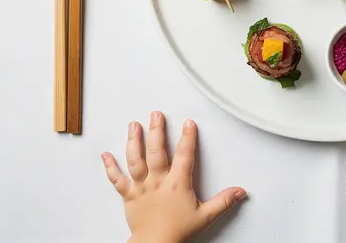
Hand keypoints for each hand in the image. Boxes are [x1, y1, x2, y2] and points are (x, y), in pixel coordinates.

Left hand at [102, 112, 246, 242]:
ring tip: (134, 125)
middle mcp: (157, 181)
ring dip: (134, 141)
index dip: (187, 138)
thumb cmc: (177, 231)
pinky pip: (116, 179)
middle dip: (156, 130)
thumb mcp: (205, 216)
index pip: (184, 155)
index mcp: (177, 183)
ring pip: (135, 159)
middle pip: (156, 151)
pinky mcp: (128, 195)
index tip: (188, 123)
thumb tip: (239, 192)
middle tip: (156, 114)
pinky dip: (110, 166)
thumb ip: (223, 201)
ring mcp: (141, 187)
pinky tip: (106, 154)